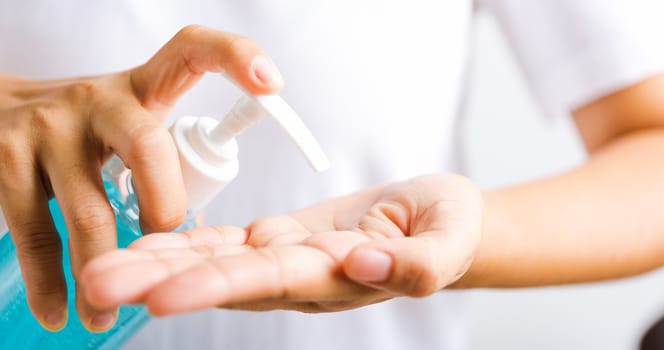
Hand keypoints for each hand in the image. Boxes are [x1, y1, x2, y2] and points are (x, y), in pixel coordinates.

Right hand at [0, 25, 282, 330]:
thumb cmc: (86, 124)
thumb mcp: (130, 115)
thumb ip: (166, 150)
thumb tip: (203, 223)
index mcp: (140, 87)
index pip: (190, 50)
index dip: (234, 55)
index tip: (271, 84)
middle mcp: (97, 100)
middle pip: (148, 147)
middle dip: (165, 207)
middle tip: (167, 244)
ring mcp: (48, 128)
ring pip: (90, 209)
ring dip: (106, 269)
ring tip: (107, 315)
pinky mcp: (5, 161)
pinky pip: (37, 232)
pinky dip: (49, 280)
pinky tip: (61, 308)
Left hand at [81, 174, 482, 314]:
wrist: (437, 217)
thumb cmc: (449, 226)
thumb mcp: (450, 240)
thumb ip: (418, 263)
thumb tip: (363, 264)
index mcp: (340, 278)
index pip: (273, 283)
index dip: (220, 285)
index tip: (164, 294)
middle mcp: (304, 276)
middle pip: (228, 279)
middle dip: (163, 280)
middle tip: (99, 282)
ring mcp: (289, 258)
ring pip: (218, 261)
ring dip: (160, 263)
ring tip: (103, 266)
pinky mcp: (282, 238)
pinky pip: (229, 242)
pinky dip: (188, 242)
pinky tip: (146, 243)